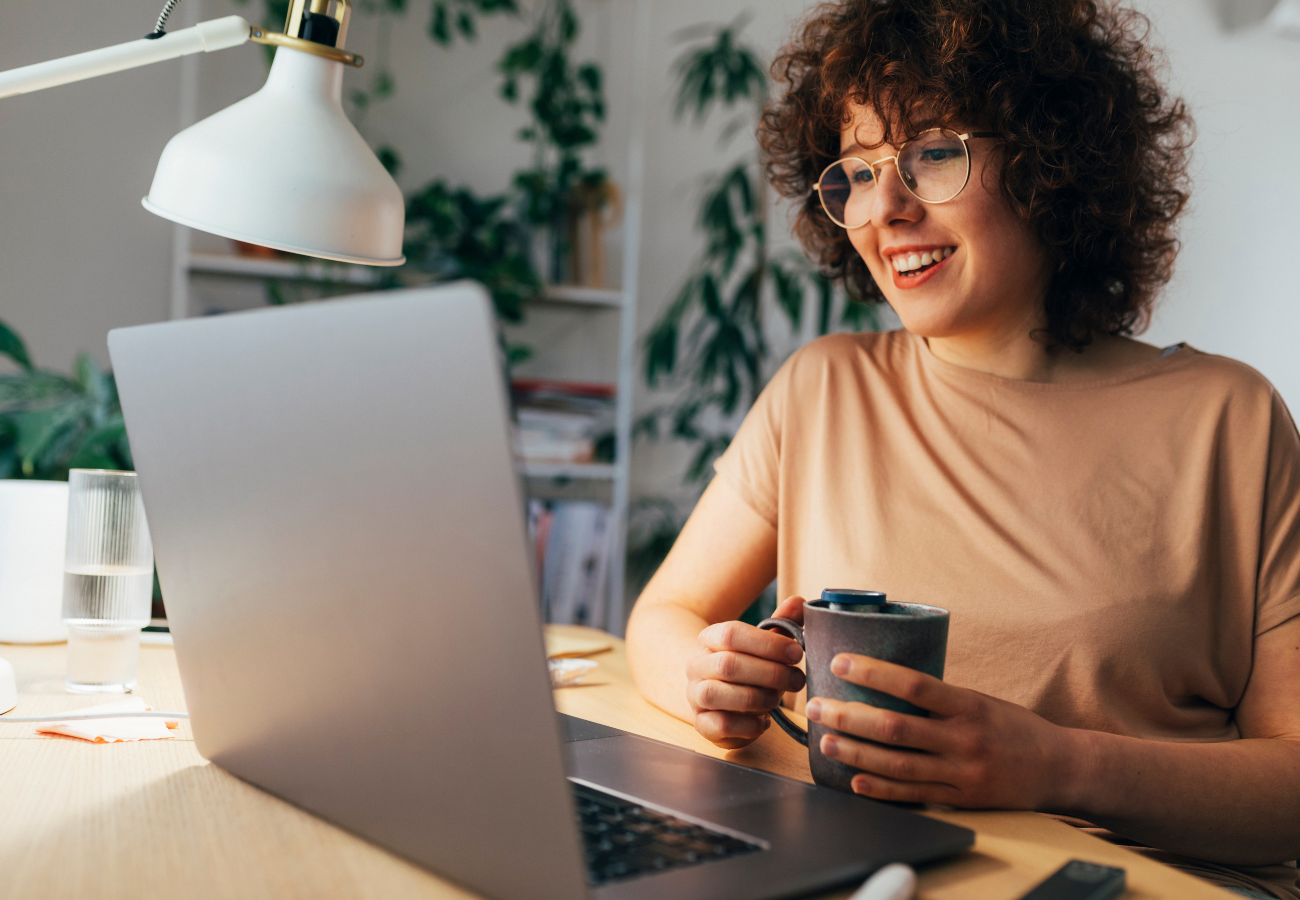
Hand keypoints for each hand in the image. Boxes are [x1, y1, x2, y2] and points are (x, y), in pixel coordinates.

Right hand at [686, 595, 807, 748]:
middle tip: (797, 679)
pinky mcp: (701, 723)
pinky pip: (720, 725)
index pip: (731, 633)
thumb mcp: (764, 644)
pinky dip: (748, 725)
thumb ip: (782, 624)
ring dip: (757, 698)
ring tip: (778, 699)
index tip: (797, 652)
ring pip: (717, 694)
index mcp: (709, 638)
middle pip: (728, 665)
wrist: (720, 698)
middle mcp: (696, 665)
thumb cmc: (748, 666)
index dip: (768, 643)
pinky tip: (763, 720)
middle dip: (770, 673)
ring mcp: (694, 695)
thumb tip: (799, 602)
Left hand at [805, 654, 1077, 808]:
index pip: (914, 685)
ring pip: (897, 764)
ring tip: (825, 740)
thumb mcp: (981, 700)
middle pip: (895, 727)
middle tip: (816, 705)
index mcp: (969, 705)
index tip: (841, 662)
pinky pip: (913, 795)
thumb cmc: (1015, 727)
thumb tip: (886, 681)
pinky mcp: (961, 800)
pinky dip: (881, 789)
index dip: (874, 673)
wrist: (1060, 768)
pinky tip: (854, 781)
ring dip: (855, 753)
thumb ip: (940, 698)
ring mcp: (961, 773)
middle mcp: (964, 739)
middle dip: (848, 715)